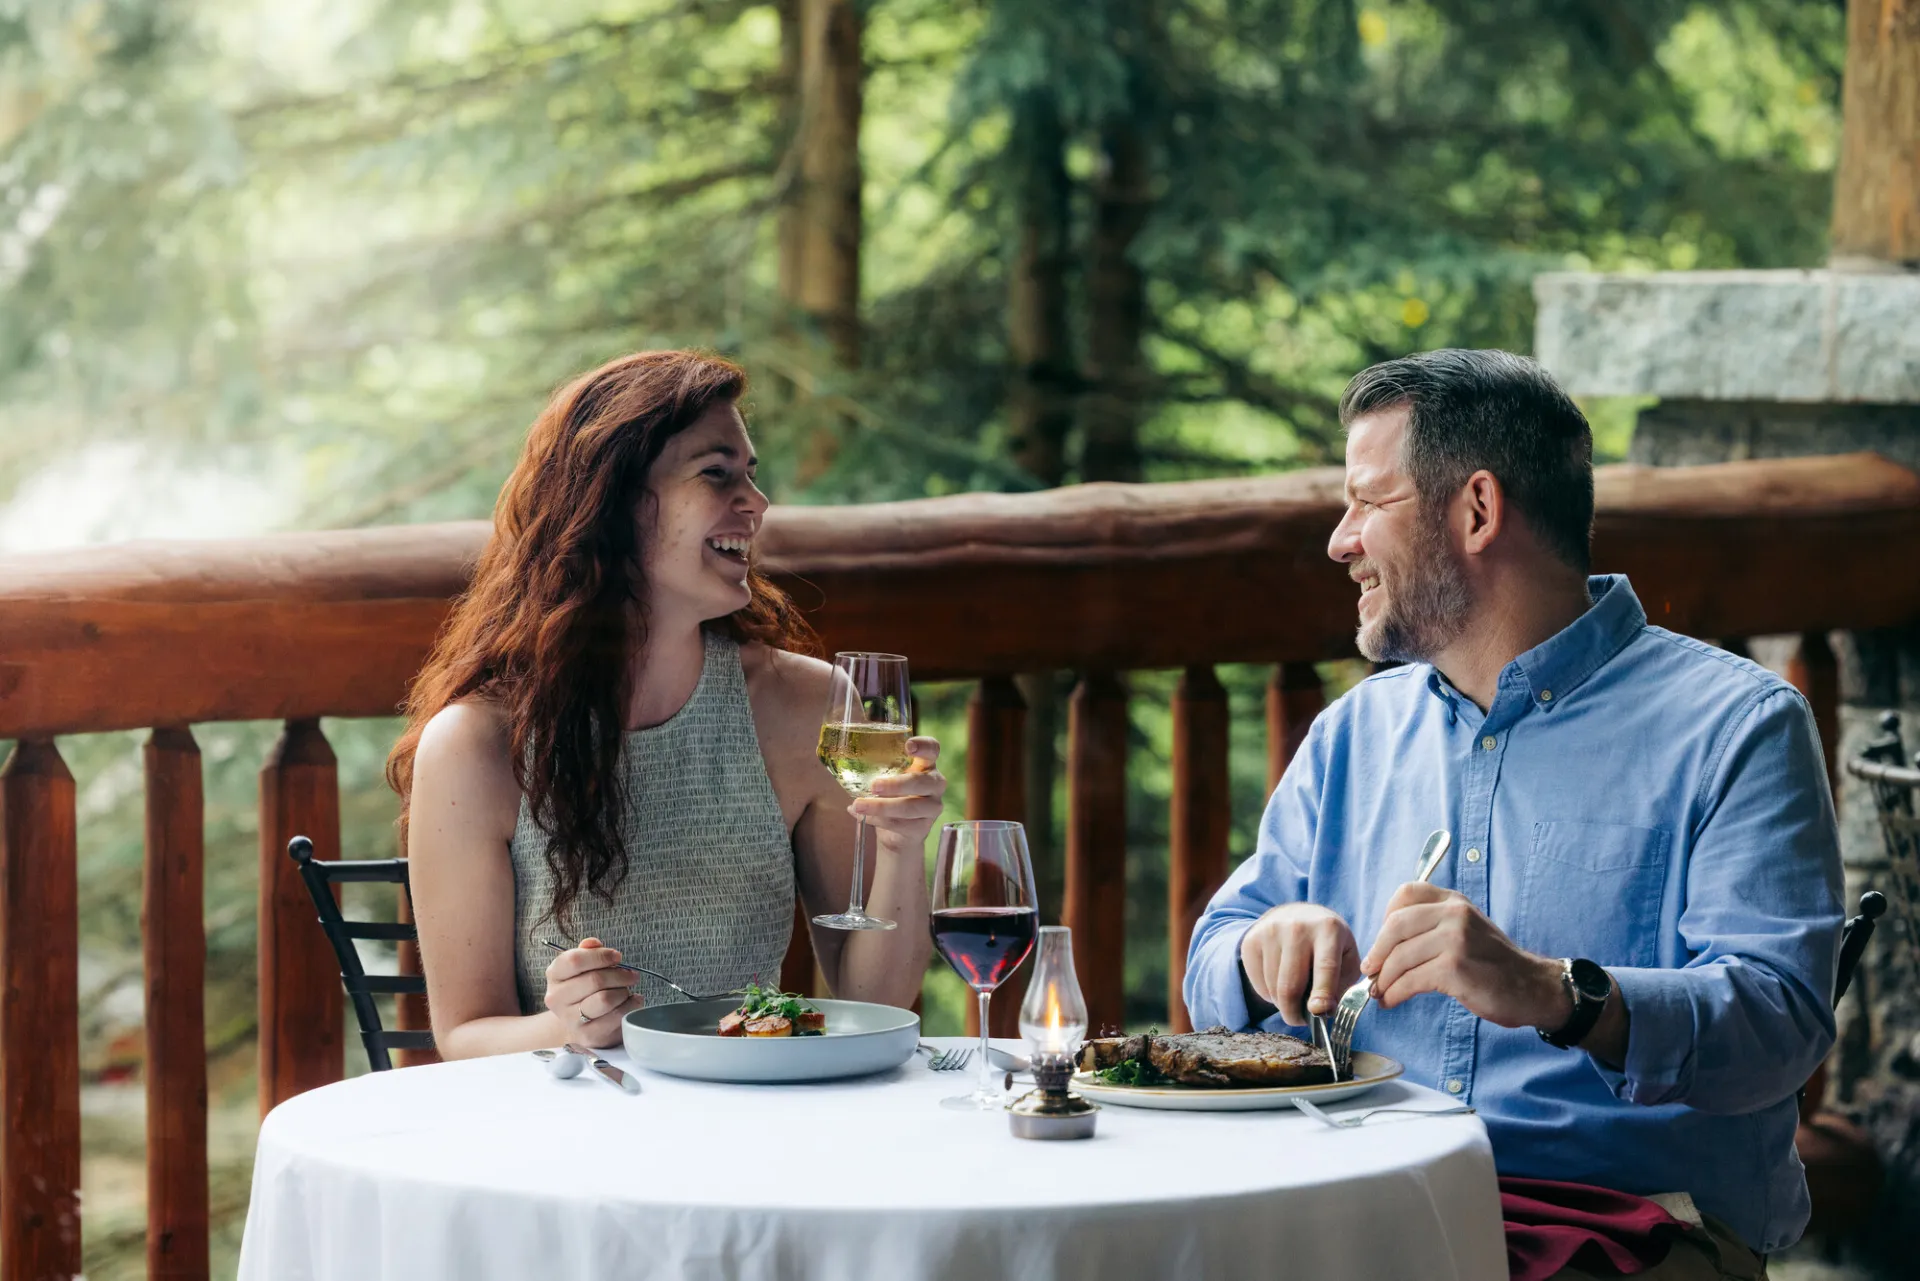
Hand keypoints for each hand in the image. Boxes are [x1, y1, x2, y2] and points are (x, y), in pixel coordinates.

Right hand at [542, 936, 641, 1048]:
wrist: (578, 1022)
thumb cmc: (584, 988)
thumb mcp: (582, 966)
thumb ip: (588, 951)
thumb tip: (593, 943)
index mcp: (554, 975)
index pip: (574, 960)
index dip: (600, 956)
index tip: (617, 957)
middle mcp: (556, 998)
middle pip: (594, 980)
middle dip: (620, 975)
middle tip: (631, 975)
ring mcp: (570, 1020)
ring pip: (605, 999)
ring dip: (623, 991)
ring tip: (626, 990)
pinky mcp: (588, 1035)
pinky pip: (616, 1017)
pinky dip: (630, 1006)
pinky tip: (631, 1001)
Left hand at [852, 736, 946, 855]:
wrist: (898, 830)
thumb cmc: (891, 794)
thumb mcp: (886, 776)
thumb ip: (873, 767)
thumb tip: (842, 760)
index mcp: (926, 764)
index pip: (932, 749)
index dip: (924, 746)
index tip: (908, 746)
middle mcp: (934, 784)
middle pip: (921, 782)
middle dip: (896, 784)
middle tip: (874, 786)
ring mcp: (932, 807)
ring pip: (910, 807)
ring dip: (881, 807)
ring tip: (858, 805)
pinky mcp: (923, 827)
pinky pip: (901, 825)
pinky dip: (879, 821)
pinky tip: (865, 817)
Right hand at [1239, 903, 1360, 1026]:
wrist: (1296, 915)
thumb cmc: (1328, 943)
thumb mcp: (1346, 958)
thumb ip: (1340, 985)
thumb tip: (1322, 1011)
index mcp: (1328, 929)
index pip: (1325, 967)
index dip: (1322, 994)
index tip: (1319, 1012)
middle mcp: (1297, 927)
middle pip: (1291, 984)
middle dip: (1295, 1012)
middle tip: (1300, 1020)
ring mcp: (1270, 932)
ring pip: (1273, 988)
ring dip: (1283, 1004)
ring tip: (1293, 997)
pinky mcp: (1251, 941)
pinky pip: (1258, 984)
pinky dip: (1268, 994)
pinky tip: (1279, 983)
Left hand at [1360, 882, 1568, 1029]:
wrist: (1532, 988)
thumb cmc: (1493, 964)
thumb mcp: (1465, 929)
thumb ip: (1431, 927)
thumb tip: (1384, 948)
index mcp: (1453, 901)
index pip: (1405, 893)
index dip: (1385, 918)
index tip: (1382, 943)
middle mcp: (1454, 914)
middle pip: (1395, 926)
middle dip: (1377, 952)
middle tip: (1370, 972)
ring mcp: (1455, 939)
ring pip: (1400, 957)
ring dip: (1384, 980)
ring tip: (1380, 993)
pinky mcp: (1455, 969)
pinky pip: (1411, 980)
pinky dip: (1395, 993)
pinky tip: (1392, 1000)